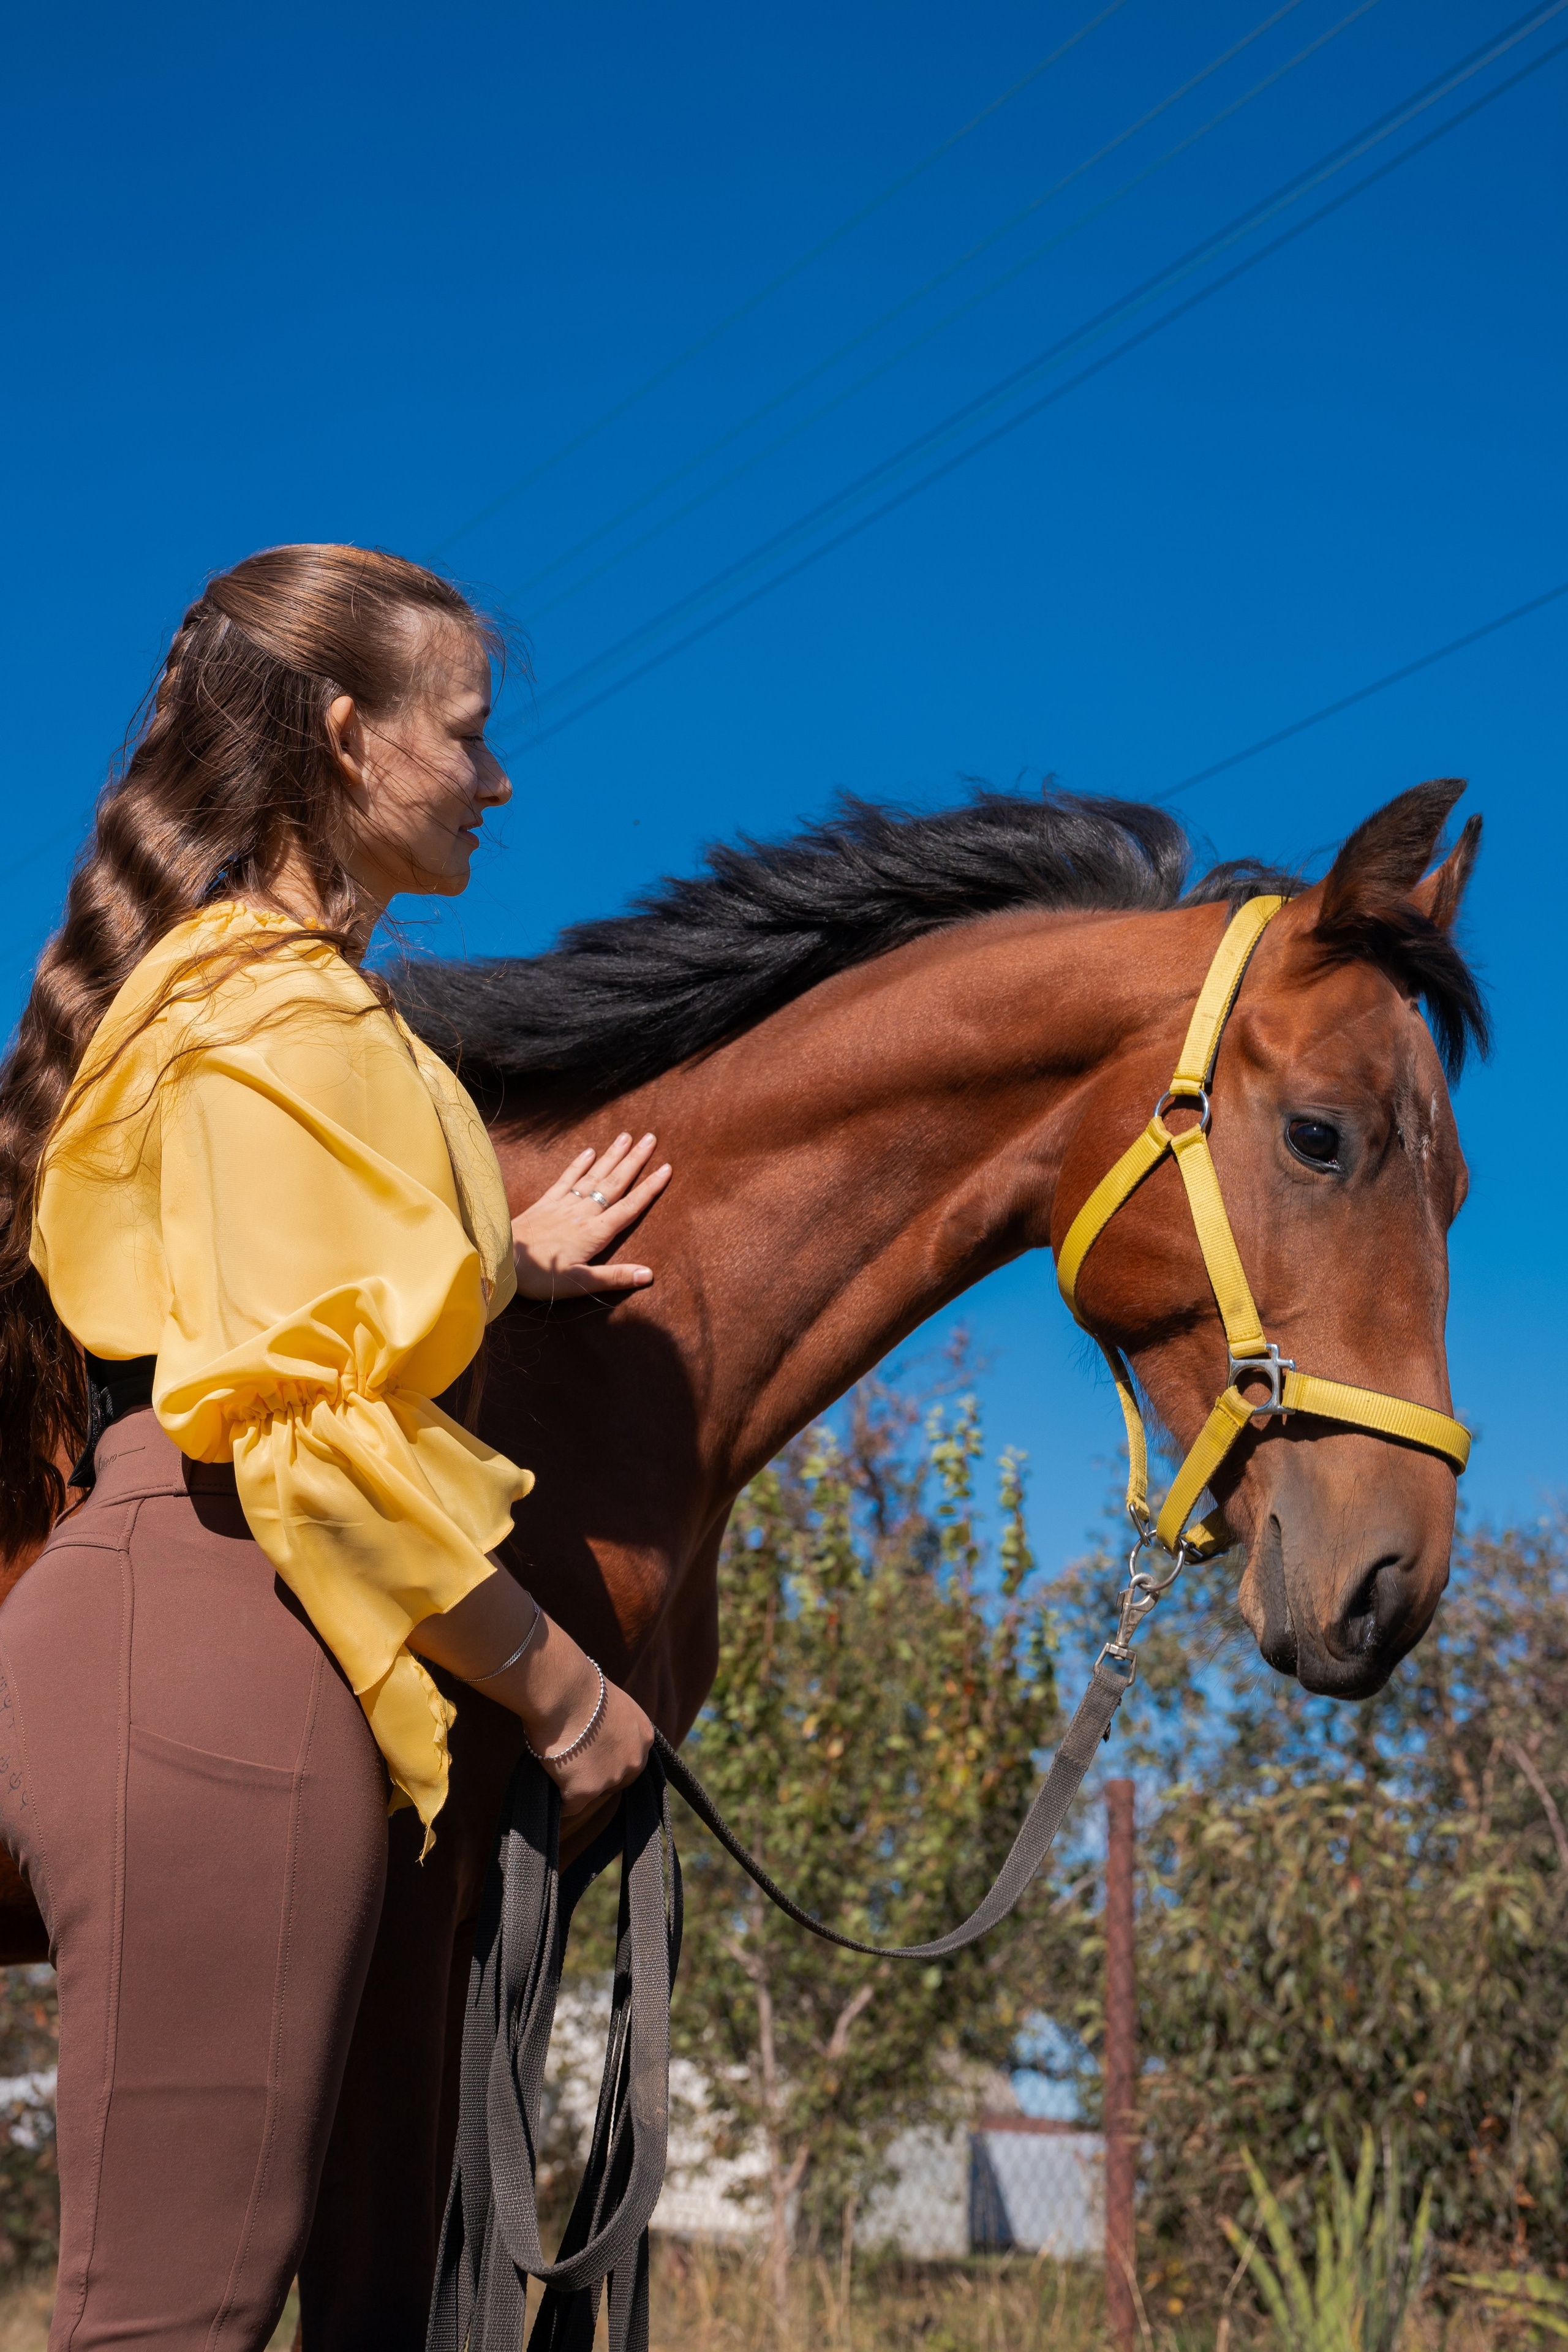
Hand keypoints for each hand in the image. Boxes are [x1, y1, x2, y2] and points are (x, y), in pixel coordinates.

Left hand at [511, 1132, 671, 1298]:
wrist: (501, 1261)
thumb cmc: (541, 1277)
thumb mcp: (581, 1284)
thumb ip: (615, 1277)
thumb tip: (649, 1274)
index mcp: (595, 1233)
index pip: (629, 1207)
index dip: (649, 1188)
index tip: (666, 1169)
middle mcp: (583, 1213)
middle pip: (614, 1183)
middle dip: (634, 1161)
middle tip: (651, 1139)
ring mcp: (563, 1205)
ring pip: (594, 1176)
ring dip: (611, 1156)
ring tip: (627, 1136)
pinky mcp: (545, 1203)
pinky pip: (566, 1179)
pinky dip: (579, 1164)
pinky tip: (589, 1151)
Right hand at [541, 1671, 655, 1829]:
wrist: (562, 1690)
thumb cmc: (577, 1685)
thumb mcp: (609, 1701)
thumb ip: (611, 1722)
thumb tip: (597, 1732)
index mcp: (644, 1735)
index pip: (630, 1759)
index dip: (609, 1759)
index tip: (592, 1756)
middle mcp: (634, 1759)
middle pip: (616, 1781)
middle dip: (598, 1778)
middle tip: (574, 1767)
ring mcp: (611, 1777)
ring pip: (594, 1793)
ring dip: (576, 1786)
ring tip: (557, 1770)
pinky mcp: (586, 1790)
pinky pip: (571, 1806)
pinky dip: (559, 1802)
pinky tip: (549, 1790)